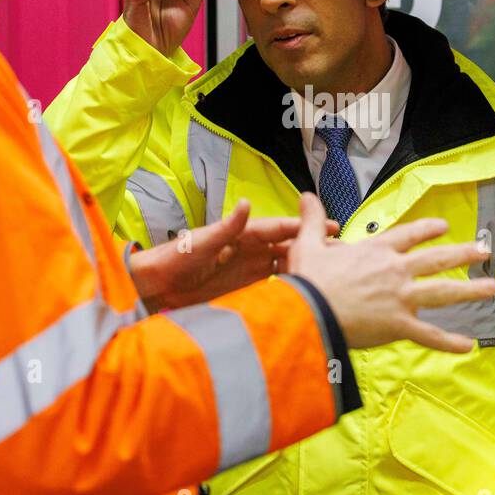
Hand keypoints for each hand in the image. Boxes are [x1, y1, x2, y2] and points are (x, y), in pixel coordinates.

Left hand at [128, 199, 335, 311]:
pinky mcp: (243, 289)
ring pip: (284, 265)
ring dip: (304, 265)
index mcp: (240, 235)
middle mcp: (248, 250)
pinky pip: (272, 285)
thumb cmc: (173, 259)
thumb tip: (246, 203)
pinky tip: (306, 291)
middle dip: (312, 246)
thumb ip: (226, 226)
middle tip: (340, 252)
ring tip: (330, 271)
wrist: (154, 289)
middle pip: (287, 246)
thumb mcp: (200, 241)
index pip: (278, 229)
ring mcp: (247, 270)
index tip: (329, 226)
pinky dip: (289, 285)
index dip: (303, 226)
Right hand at [287, 193, 494, 353]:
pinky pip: (429, 335)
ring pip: (442, 292)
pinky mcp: (399, 325)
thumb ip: (312, 220)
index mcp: (376, 250)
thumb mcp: (308, 244)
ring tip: (491, 288)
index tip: (443, 226)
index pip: (409, 235)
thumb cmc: (308, 280)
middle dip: (463, 253)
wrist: (311, 311)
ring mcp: (401, 297)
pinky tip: (469, 345)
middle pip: (436, 259)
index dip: (427, 229)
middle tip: (484, 251)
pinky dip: (449, 342)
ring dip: (469, 290)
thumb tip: (305, 196)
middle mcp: (395, 270)